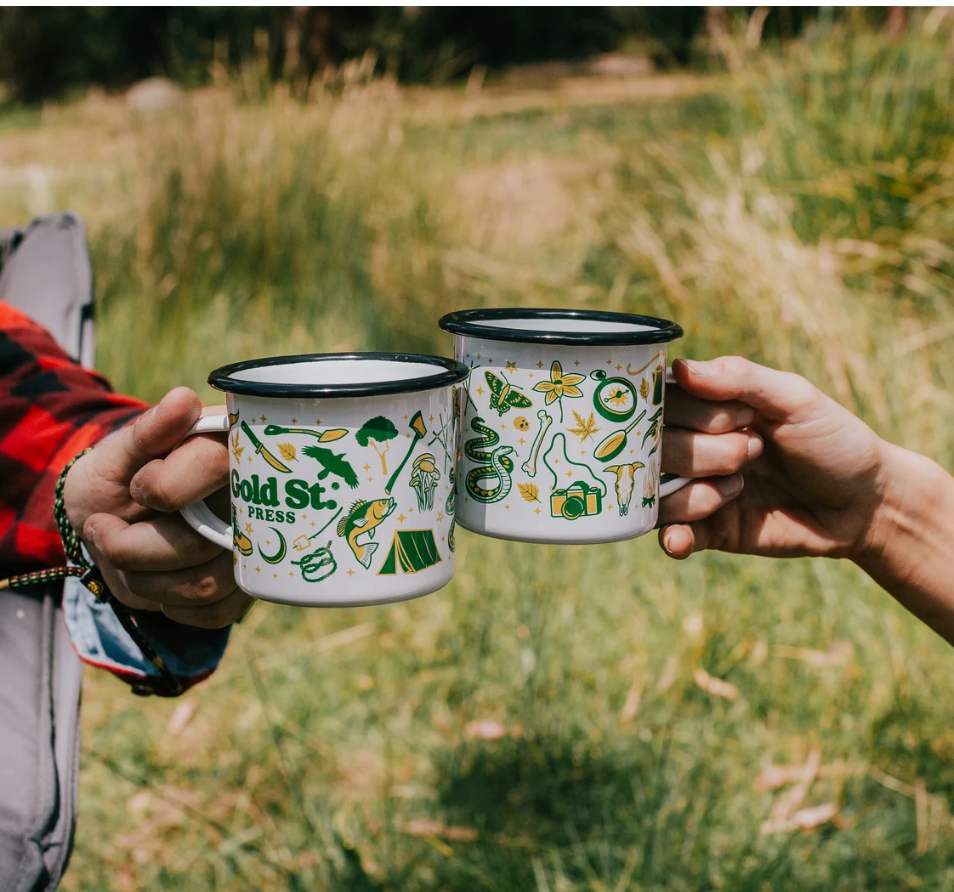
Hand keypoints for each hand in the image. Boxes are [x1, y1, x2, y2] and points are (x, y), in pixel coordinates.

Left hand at [63, 387, 249, 627]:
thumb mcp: (116, 453)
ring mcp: (257, 545)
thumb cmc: (116, 479)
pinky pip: (216, 613)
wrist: (112, 523)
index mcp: (229, 449)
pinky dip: (172, 605)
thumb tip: (184, 400)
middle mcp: (254, 497)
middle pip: (203, 542)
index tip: (137, 488)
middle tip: (102, 531)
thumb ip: (147, 431)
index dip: (166, 488)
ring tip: (120, 556)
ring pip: (206, 584)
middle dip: (133, 548)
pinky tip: (157, 582)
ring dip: (145, 581)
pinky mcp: (250, 585)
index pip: (217, 464)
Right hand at [658, 357, 886, 560]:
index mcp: (707, 406)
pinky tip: (683, 539)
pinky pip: (668, 533)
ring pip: (655, 490)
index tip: (741, 416)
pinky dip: (672, 536)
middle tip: (754, 453)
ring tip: (737, 490)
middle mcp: (692, 444)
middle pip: (654, 446)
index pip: (661, 400)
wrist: (864, 505)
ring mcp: (696, 487)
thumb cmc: (833, 440)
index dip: (691, 411)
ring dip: (694, 493)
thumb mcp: (796, 399)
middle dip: (704, 452)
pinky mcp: (707, 529)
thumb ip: (741, 379)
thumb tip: (680, 369)